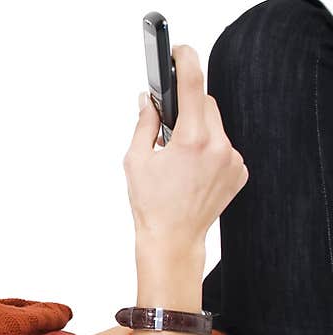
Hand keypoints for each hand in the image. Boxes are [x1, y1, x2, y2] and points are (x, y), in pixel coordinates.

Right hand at [122, 44, 248, 248]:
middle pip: (207, 105)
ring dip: (199, 132)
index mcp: (191, 141)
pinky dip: (210, 151)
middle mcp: (218, 147)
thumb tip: (149, 101)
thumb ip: (145, 124)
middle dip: (188, 111)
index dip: (186, 62)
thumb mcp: (136, 160)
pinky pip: (225, 147)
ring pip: (216, 127)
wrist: (173, 239)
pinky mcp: (240, 171)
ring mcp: (232, 160)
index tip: (180, 53)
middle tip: (169, 132)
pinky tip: (194, 172)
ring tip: (181, 161)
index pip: (193, 86)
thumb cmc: (152, 205)